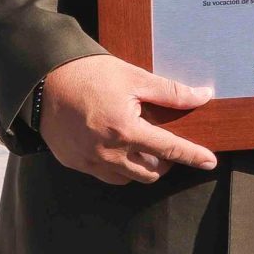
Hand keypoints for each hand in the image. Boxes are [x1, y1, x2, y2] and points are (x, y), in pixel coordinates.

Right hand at [39, 54, 215, 184]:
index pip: (169, 149)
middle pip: (150, 172)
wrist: (43, 81)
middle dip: (165, 161)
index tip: (210, 162)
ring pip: (128, 178)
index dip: (193, 156)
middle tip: (165, 142)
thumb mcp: (134, 77)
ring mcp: (88, 161)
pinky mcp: (73, 163)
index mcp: (126, 130)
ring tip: (142, 144)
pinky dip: (118, 167)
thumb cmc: (90, 75)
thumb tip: (202, 96)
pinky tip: (118, 147)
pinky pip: (105, 175)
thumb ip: (170, 92)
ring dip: (142, 167)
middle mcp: (107, 152)